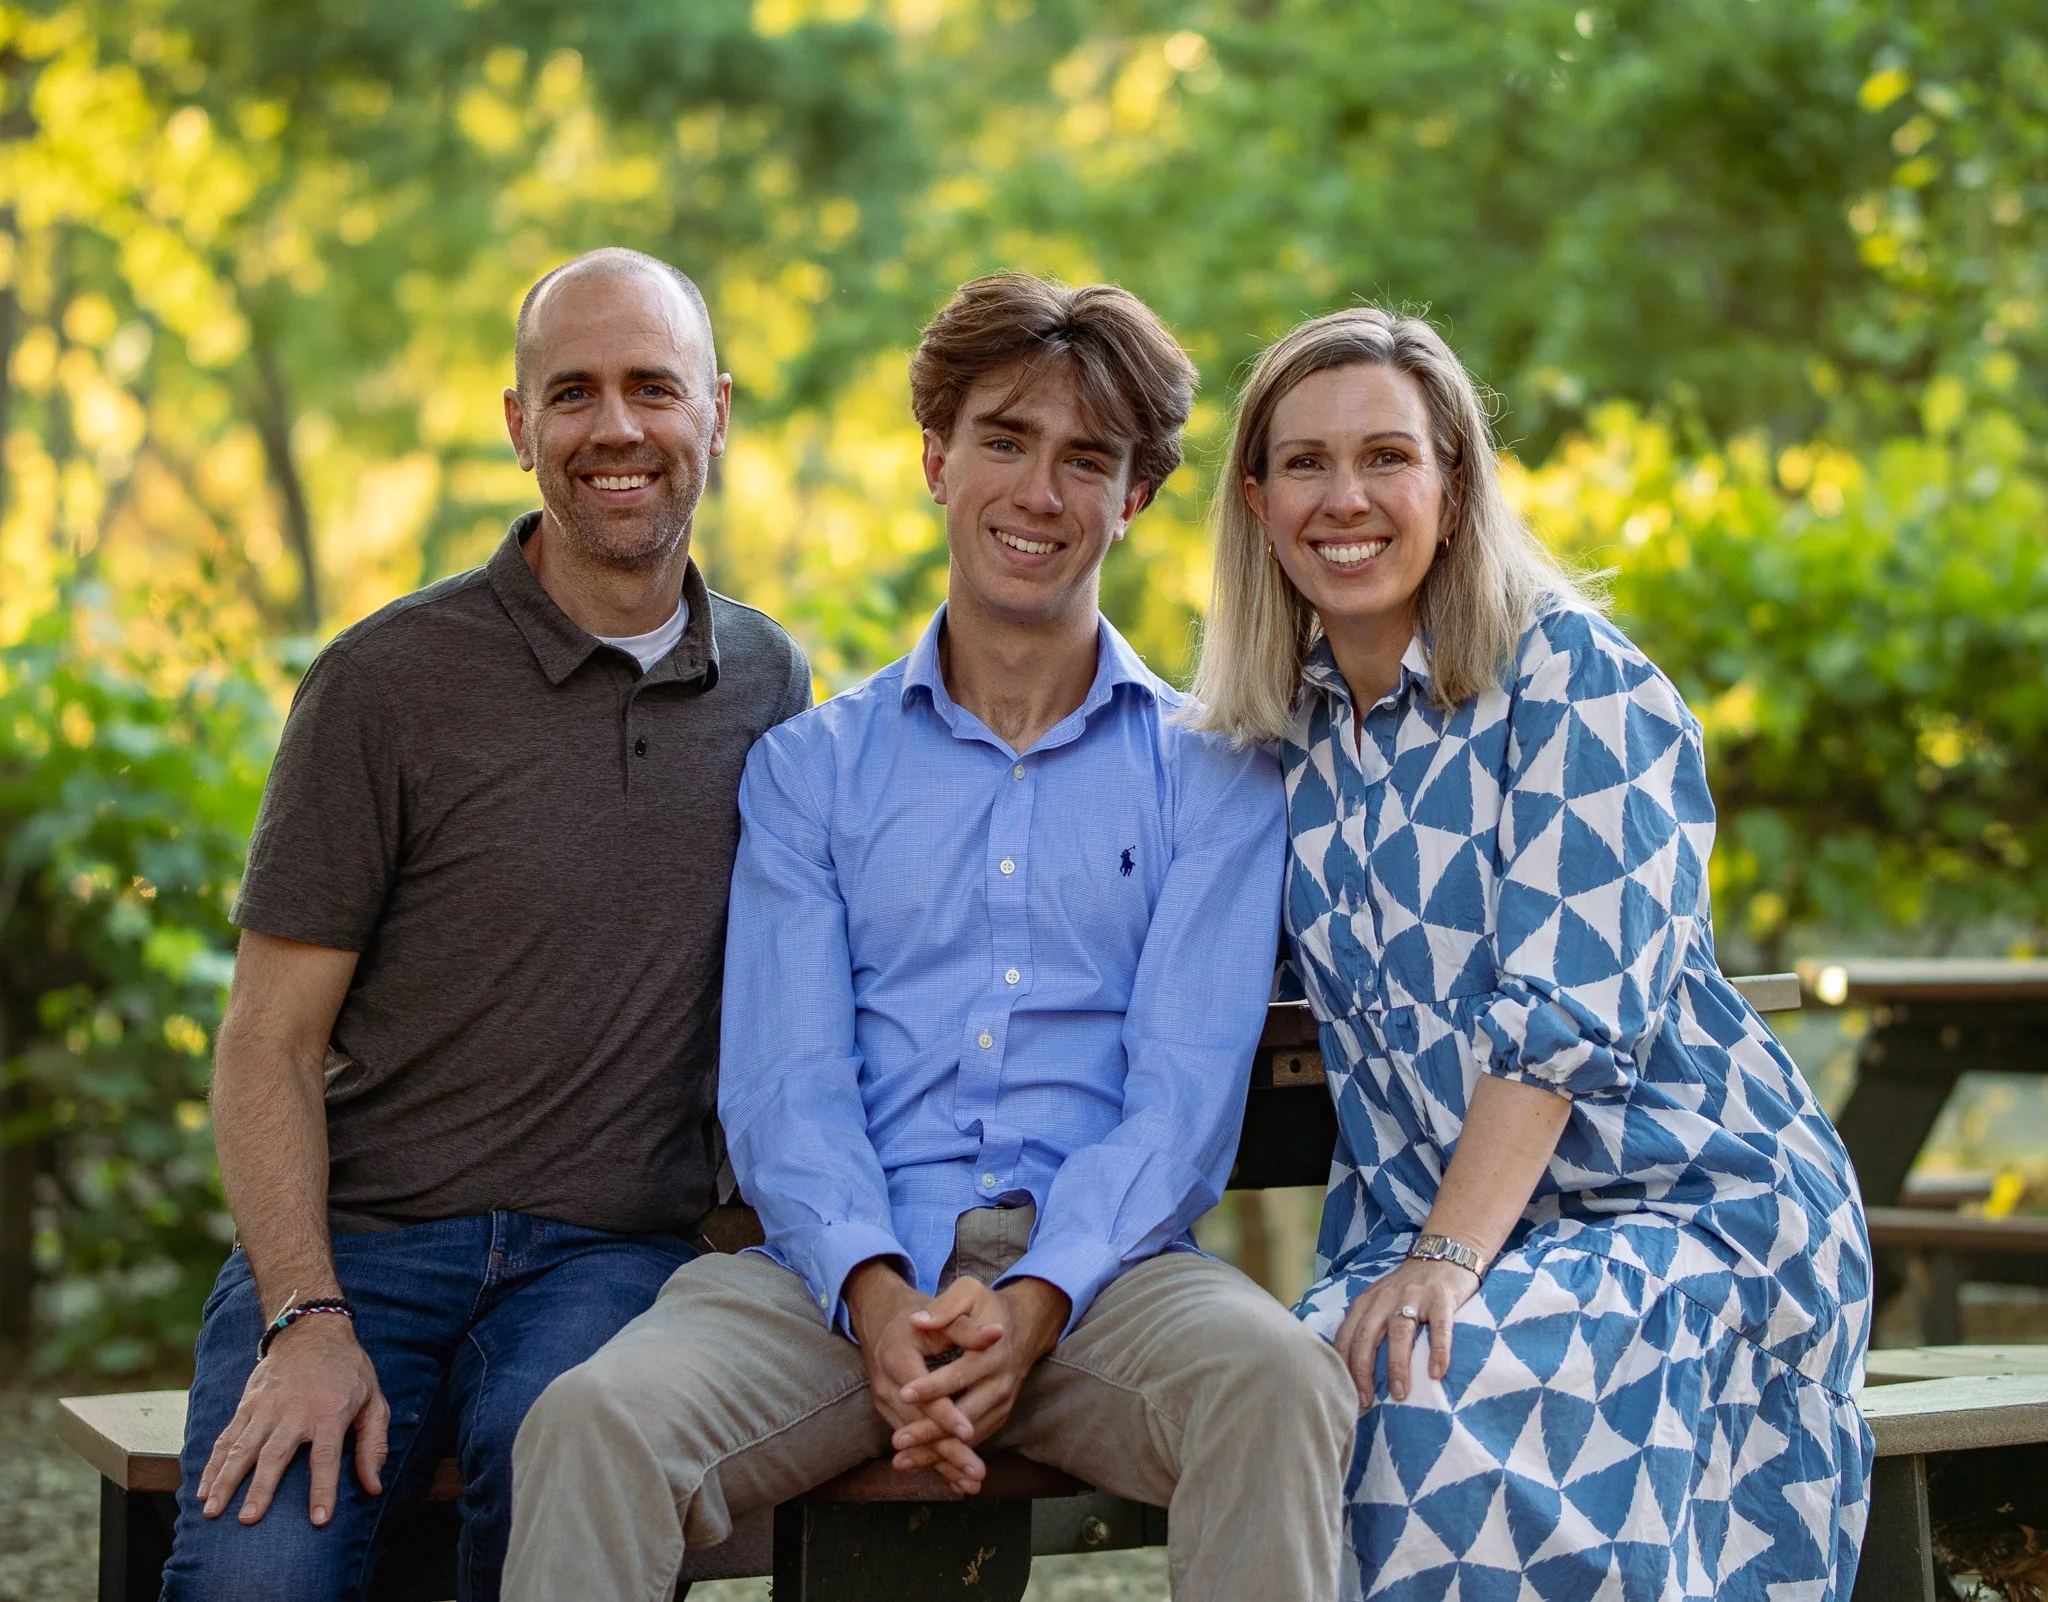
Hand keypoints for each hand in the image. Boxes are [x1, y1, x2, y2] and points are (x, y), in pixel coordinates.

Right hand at [198, 1314, 388, 1525]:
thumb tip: (374, 1487)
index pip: (327, 1457)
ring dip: (225, 1480)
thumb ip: (374, 1445)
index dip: (323, 1489)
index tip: (318, 1520)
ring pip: (243, 1448)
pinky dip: (212, 1464)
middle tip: (248, 1520)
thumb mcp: (374, 1401)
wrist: (313, 1331)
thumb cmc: (349, 1371)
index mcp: (330, 1412)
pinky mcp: (248, 1404)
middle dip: (261, 1488)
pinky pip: (227, 1437)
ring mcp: (267, 1407)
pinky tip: (201, 1489)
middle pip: (275, 1454)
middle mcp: (295, 1411)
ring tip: (211, 1511)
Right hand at [844, 1262, 1003, 1493]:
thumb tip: (996, 1335)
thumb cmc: (922, 1313)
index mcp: (897, 1356)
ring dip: (943, 1464)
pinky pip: (913, 1441)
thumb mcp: (944, 1311)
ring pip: (915, 1440)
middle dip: (947, 1451)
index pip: (922, 1393)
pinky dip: (934, 1462)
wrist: (885, 1317)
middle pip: (918, 1424)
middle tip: (976, 1472)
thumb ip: (967, 1327)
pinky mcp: (891, 1413)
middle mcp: (886, 1384)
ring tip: (972, 1484)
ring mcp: (885, 1402)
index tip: (968, 1431)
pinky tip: (956, 1483)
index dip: (945, 1413)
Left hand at [886, 1276, 1068, 1478]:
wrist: (1023, 1325)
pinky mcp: (998, 1415)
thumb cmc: (988, 1307)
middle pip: (965, 1415)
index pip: (959, 1375)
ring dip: (937, 1452)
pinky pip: (974, 1440)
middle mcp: (1001, 1383)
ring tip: (902, 1461)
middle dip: (931, 1431)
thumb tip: (917, 1320)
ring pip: (969, 1435)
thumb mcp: (969, 1292)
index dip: (932, 1387)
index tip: (903, 1395)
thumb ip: (945, 1306)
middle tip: (898, 1442)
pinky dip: (949, 1456)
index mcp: (993, 1353)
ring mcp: (1002, 1403)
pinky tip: (921, 1463)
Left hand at [1334, 1256, 1480, 1408]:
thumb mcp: (1380, 1300)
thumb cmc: (1409, 1288)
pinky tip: (1437, 1373)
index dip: (1344, 1366)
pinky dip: (1438, 1351)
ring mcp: (1414, 1296)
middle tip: (1366, 1402)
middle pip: (1366, 1336)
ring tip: (1399, 1394)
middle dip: (1363, 1372)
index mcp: (1367, 1301)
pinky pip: (1440, 1328)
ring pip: (1399, 1333)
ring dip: (1398, 1366)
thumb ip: (1368, 1325)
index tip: (1346, 1394)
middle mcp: (1385, 1297)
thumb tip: (1353, 1371)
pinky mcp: (1442, 1298)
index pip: (1347, 1336)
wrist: (1443, 1254)